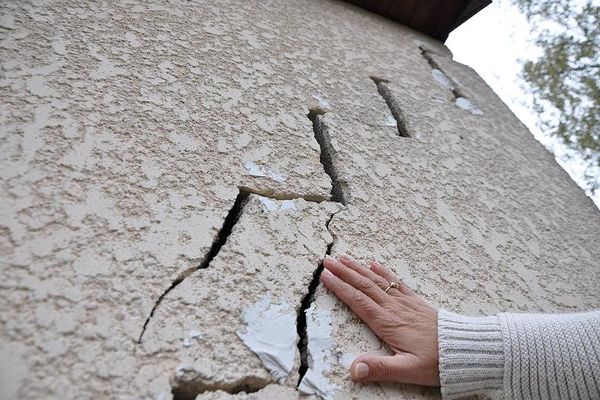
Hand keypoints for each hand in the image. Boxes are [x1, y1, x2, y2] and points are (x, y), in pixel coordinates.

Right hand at [320, 254, 439, 385]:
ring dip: (358, 268)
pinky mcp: (415, 302)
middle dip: (343, 272)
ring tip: (344, 258)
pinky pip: (396, 282)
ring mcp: (405, 302)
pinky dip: (383, 271)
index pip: (358, 301)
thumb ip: (380, 368)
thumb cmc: (437, 362)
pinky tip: (375, 263)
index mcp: (388, 323)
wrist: (465, 350)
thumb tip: (354, 369)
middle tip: (327, 261)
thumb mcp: (407, 370)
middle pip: (363, 286)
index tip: (325, 277)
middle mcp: (394, 308)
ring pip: (376, 281)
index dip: (340, 288)